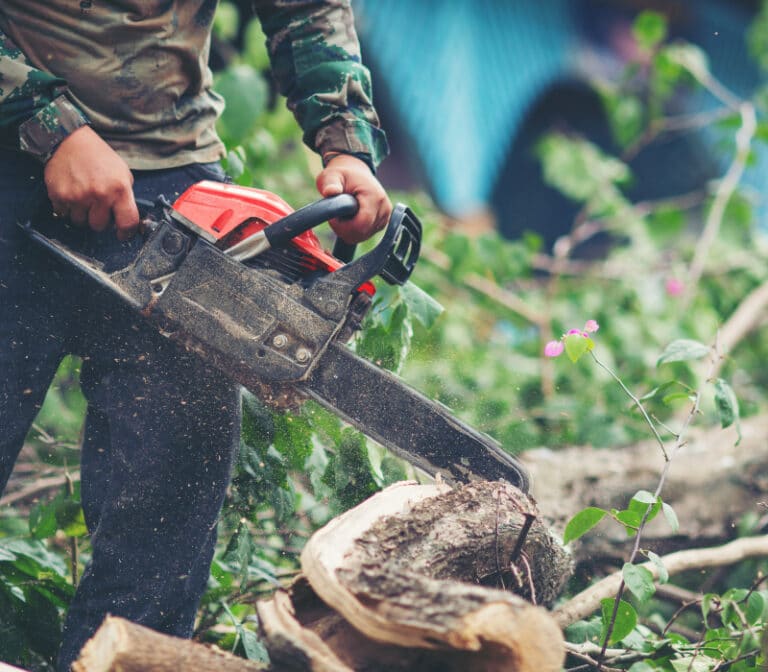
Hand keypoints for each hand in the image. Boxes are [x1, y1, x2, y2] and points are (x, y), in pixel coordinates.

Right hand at [44, 126, 139, 240]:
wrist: (69, 141)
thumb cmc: (98, 157)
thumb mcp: (122, 173)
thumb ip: (125, 197)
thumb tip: (127, 219)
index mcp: (119, 189)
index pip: (128, 222)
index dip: (126, 232)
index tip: (123, 234)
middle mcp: (99, 195)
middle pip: (99, 226)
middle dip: (99, 220)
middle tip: (97, 207)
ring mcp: (78, 196)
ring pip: (80, 222)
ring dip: (82, 215)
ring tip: (83, 198)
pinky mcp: (59, 195)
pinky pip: (63, 214)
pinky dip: (67, 208)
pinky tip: (71, 194)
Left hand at [316, 154, 391, 242]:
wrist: (355, 173)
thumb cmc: (342, 175)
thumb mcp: (332, 176)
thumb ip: (330, 184)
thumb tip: (330, 191)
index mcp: (374, 197)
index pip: (361, 225)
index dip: (343, 227)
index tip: (334, 217)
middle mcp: (384, 208)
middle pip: (362, 234)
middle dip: (345, 229)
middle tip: (336, 216)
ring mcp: (385, 216)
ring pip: (363, 236)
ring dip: (349, 230)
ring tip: (344, 214)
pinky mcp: (383, 222)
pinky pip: (366, 235)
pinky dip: (355, 230)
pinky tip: (351, 218)